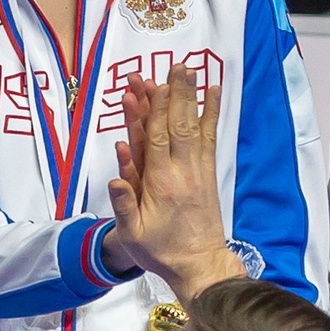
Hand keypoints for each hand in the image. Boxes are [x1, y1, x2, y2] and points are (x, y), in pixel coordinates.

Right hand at [105, 57, 244, 304]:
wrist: (199, 265)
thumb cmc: (160, 251)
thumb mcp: (132, 235)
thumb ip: (123, 205)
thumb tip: (116, 177)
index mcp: (159, 184)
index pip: (154, 140)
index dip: (152, 111)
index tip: (152, 85)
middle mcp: (181, 172)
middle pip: (176, 125)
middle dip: (174, 93)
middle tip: (175, 65)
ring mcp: (198, 170)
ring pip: (193, 126)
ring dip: (191, 96)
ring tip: (191, 70)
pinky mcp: (208, 172)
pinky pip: (210, 137)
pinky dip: (211, 113)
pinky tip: (213, 93)